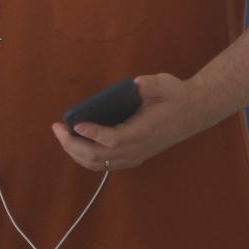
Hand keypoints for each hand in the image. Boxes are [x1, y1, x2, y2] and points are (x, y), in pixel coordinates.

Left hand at [50, 73, 213, 171]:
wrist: (192, 113)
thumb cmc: (176, 96)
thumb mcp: (167, 84)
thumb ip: (153, 84)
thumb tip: (138, 84)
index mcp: (144, 132)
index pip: (114, 139)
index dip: (93, 134)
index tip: (75, 124)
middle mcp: (137, 149)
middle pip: (99, 156)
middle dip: (73, 144)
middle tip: (56, 127)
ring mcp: (134, 156)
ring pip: (98, 164)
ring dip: (76, 152)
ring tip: (60, 135)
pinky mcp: (132, 157)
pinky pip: (103, 164)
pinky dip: (85, 157)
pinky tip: (74, 144)